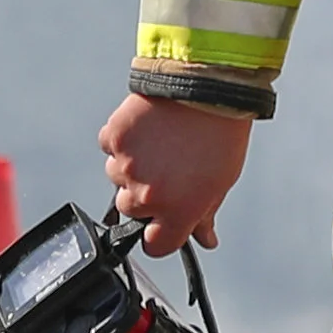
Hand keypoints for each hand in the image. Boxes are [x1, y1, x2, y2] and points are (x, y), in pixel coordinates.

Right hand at [97, 95, 252, 256]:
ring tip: (159, 144)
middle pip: (132, 211)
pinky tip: (146, 129)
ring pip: (117, 179)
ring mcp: (126, 168)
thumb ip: (205, 215)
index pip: (156, 246)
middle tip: (167, 170)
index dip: (160, 235)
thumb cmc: (220, 134)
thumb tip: (205, 240)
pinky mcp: (113, 139)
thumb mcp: (222, 181)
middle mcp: (147, 196)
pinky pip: (110, 149)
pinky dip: (122, 142)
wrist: (206, 86)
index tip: (163, 225)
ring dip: (131, 168)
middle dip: (146, 197)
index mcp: (177, 211)